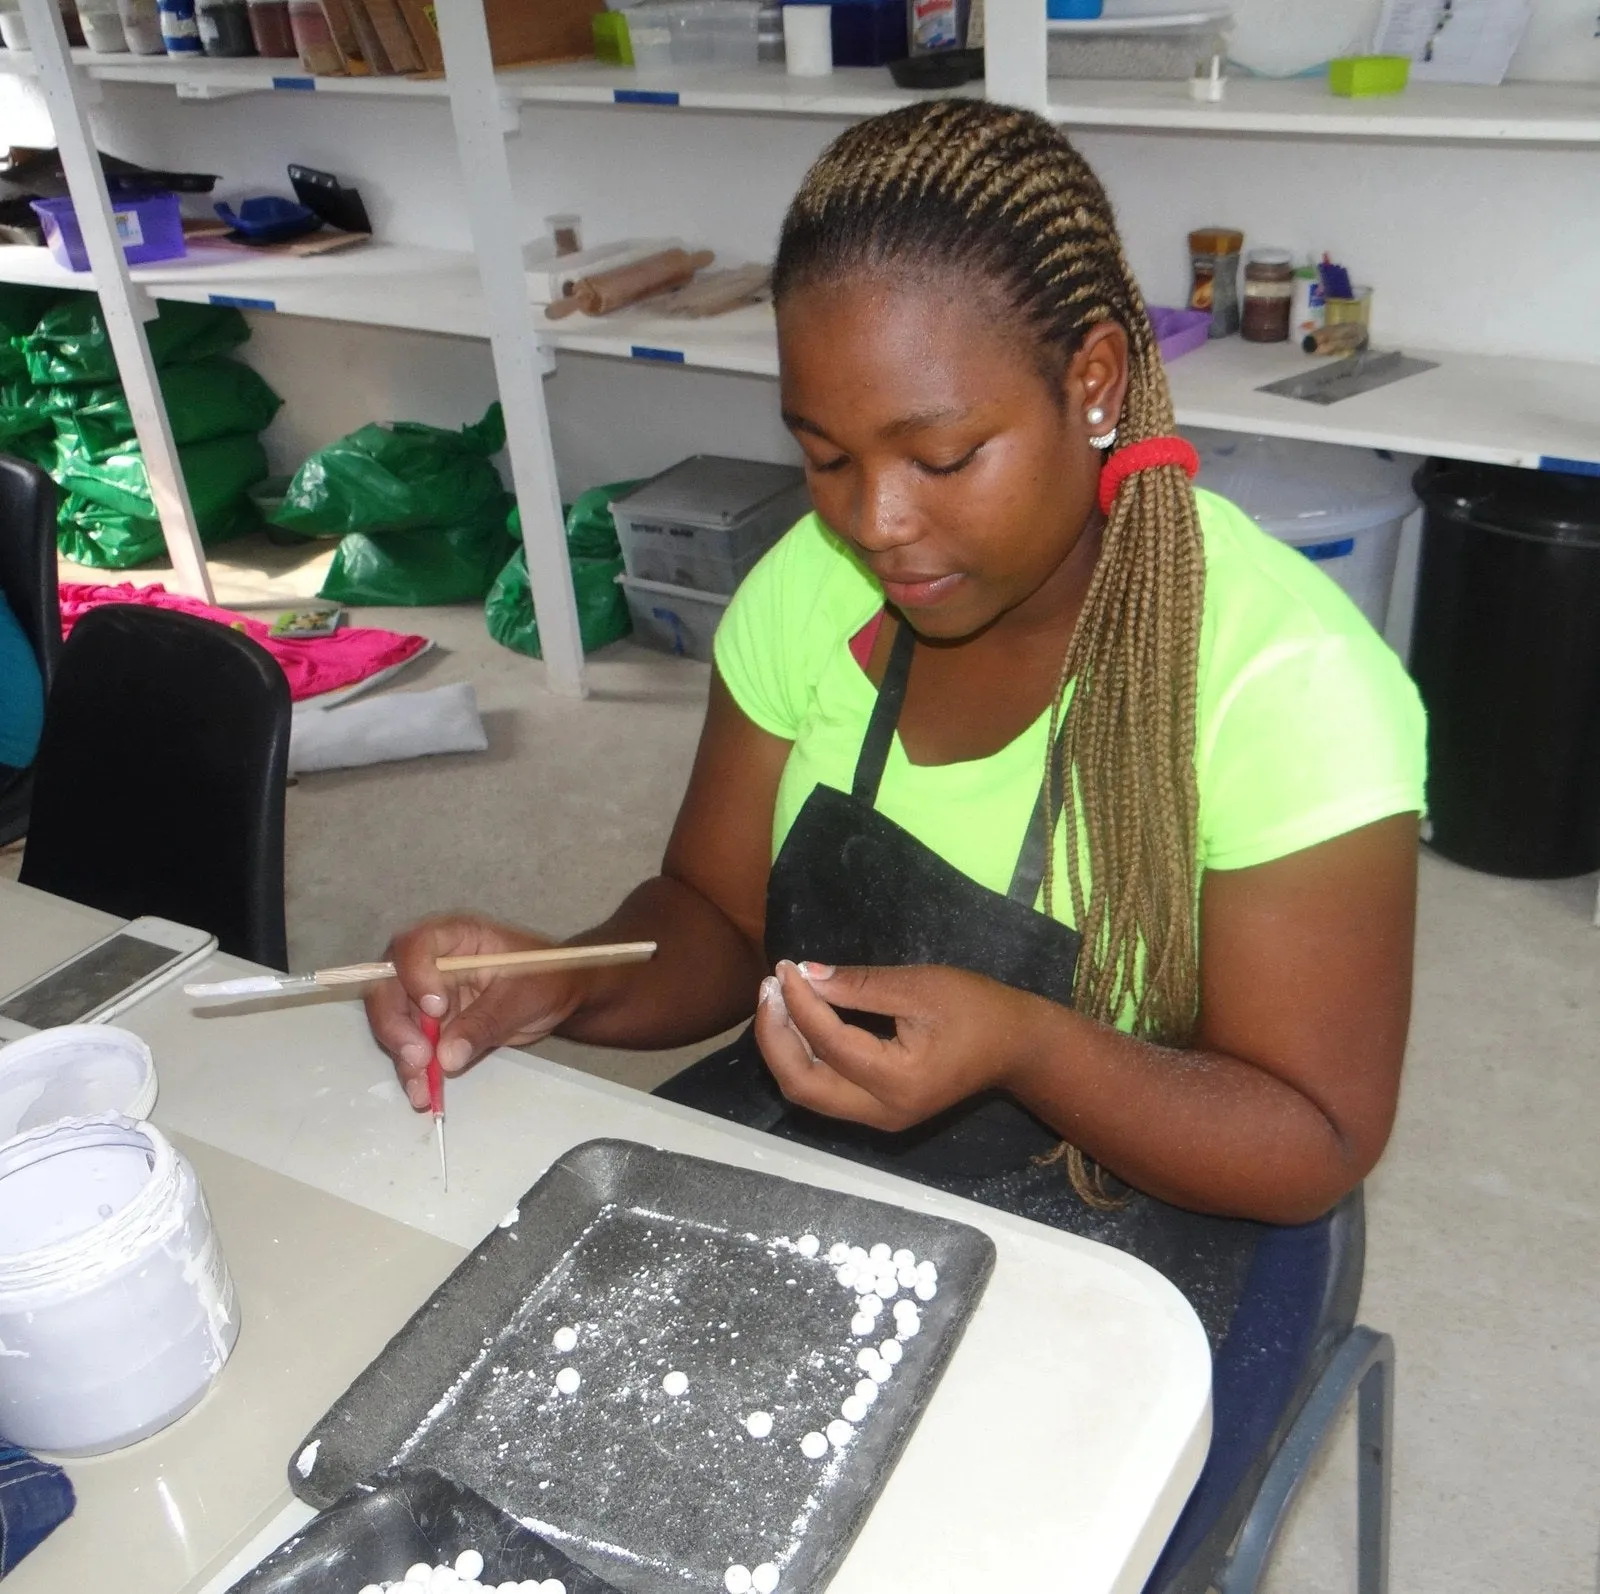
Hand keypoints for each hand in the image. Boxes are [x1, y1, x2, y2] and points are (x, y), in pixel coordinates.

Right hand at [364, 914, 584, 1110]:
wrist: (561, 996)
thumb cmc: (547, 979)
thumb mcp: (523, 996)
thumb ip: (485, 1022)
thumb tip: (446, 1057)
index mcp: (456, 937)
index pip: (414, 945)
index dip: (414, 975)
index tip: (436, 1008)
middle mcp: (432, 962)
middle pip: (389, 985)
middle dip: (395, 1024)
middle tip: (418, 1058)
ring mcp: (427, 994)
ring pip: (394, 1022)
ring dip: (402, 1056)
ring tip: (421, 1089)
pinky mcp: (432, 1025)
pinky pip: (412, 1046)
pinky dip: (414, 1071)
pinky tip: (423, 1094)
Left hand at [754, 959, 1047, 1131]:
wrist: (1015, 1046)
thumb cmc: (976, 1009)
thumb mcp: (919, 986)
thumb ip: (859, 984)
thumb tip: (804, 974)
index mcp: (898, 1081)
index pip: (829, 1043)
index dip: (799, 1003)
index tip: (785, 967)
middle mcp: (882, 1112)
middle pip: (802, 1085)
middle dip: (775, 1036)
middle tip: (770, 988)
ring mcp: (879, 1118)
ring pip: (808, 1093)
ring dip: (784, 1048)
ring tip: (777, 1000)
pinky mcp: (877, 1111)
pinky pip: (825, 1090)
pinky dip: (803, 1057)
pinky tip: (798, 1021)